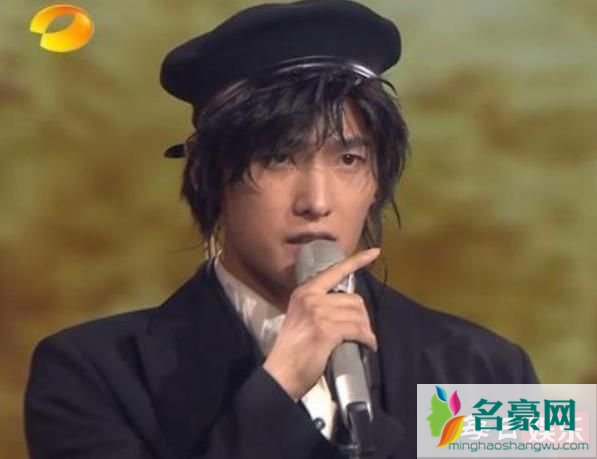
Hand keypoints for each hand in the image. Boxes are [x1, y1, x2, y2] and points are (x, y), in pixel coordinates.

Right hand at [263, 247, 379, 399]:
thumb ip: (319, 306)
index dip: (357, 261)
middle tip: (362, 331)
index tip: (374, 252)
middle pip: (353, 299)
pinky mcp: (326, 330)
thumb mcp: (301, 317)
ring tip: (364, 340)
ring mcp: (318, 313)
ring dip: (366, 329)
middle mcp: (311, 297)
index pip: (335, 271)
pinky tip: (368, 345)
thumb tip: (347, 307)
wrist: (281, 373)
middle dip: (362, 316)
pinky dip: (367, 339)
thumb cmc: (292, 350)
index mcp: (305, 291)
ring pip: (357, 314)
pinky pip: (357, 329)